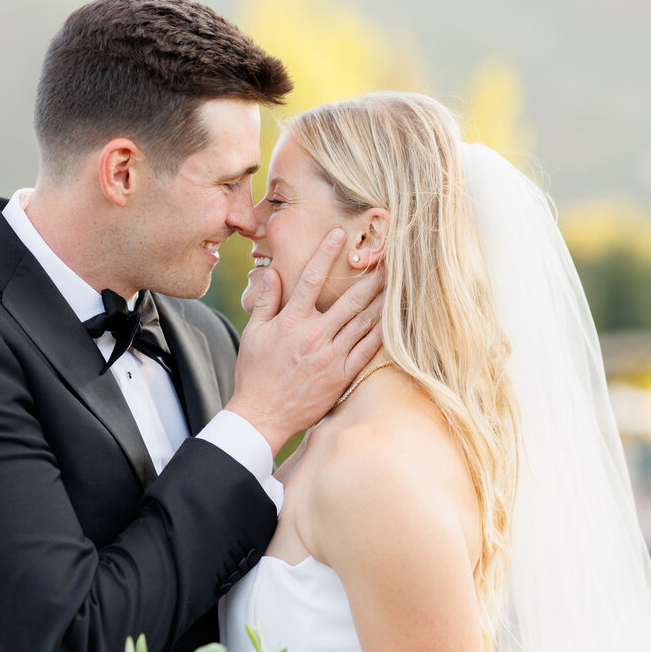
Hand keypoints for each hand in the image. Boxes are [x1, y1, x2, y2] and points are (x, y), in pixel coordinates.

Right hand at [226, 229, 383, 455]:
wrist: (262, 417)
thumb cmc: (255, 374)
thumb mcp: (253, 335)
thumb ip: (266, 302)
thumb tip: (274, 273)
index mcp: (291, 323)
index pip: (311, 280)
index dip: (325, 254)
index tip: (337, 234)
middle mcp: (314, 336)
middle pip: (350, 299)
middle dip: (371, 277)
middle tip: (388, 258)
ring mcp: (331, 357)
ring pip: (364, 322)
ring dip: (382, 301)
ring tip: (397, 283)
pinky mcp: (342, 376)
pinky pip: (367, 350)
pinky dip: (382, 333)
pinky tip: (394, 319)